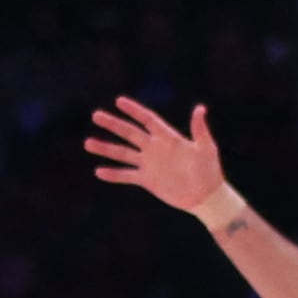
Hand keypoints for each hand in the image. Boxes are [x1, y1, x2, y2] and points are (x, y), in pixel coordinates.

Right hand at [87, 96, 234, 224]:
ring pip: (123, 153)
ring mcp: (149, 163)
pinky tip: (98, 171)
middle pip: (130, 133)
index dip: (134, 110)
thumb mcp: (206, 148)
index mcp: (168, 137)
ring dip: (106, 148)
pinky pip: (126, 175)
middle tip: (96, 115)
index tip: (119, 101)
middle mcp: (155, 147)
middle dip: (113, 124)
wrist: (205, 196)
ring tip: (88, 143)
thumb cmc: (209, 169)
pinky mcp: (147, 180)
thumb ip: (199, 129)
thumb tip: (200, 108)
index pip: (147, 119)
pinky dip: (113, 174)